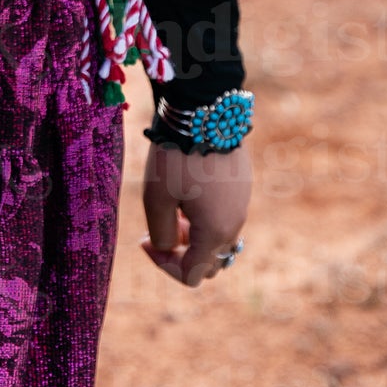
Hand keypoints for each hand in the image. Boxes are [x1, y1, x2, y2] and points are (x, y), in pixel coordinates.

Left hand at [140, 137, 251, 288]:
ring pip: (219, 238)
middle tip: (161, 226)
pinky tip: (190, 190)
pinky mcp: (242, 186)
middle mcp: (235, 224)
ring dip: (196, 235)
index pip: (192, 275)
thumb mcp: (156, 198)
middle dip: (183, 253)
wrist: (203, 112)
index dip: (164, 265)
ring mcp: (242, 204)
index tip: (144, 240)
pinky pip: (226, 215)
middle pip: (210, 261)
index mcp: (215, 233)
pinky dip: (207, 216)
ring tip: (175, 208)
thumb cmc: (175, 157)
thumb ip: (162, 233)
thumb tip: (169, 247)